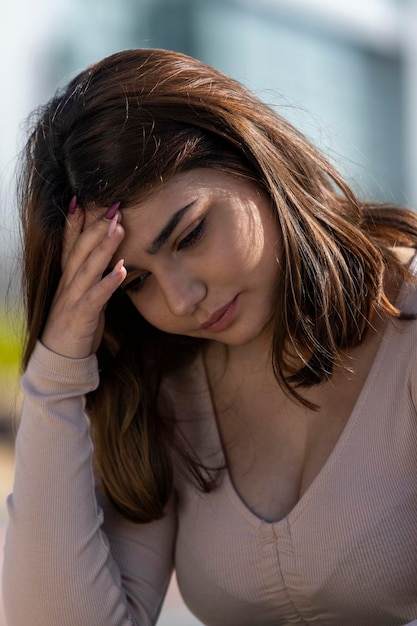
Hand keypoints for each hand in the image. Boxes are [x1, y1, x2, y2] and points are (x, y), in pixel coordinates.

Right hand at [41, 200, 126, 358]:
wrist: (59, 359)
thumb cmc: (75, 326)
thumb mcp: (85, 297)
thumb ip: (94, 279)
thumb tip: (113, 261)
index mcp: (68, 278)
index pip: (71, 245)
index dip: (76, 223)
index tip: (85, 200)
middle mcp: (68, 284)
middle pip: (80, 250)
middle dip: (96, 227)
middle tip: (113, 207)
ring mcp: (72, 299)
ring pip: (87, 268)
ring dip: (104, 248)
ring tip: (119, 228)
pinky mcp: (80, 317)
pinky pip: (95, 297)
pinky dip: (108, 283)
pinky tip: (122, 270)